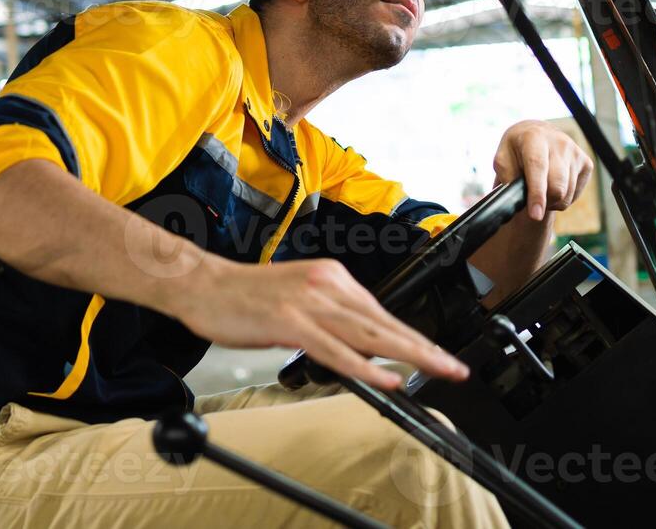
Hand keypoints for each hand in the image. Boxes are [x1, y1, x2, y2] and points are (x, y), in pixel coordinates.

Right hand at [165, 257, 469, 390]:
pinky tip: (386, 378)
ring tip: (436, 370)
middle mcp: (325, 284)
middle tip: (454, 366)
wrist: (201, 284)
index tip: (436, 353)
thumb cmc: (242, 296)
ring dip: (408, 355)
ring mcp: (309, 303)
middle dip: (423, 347)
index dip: (411, 336)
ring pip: (369, 334)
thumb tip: (356, 346)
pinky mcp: (290, 322)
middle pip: (384, 322)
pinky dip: (365, 367)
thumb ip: (327, 318)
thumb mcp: (296, 299)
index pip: (380, 311)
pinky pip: (335, 350)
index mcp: (330, 277)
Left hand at [492, 120, 593, 221]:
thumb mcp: (502, 158)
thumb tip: (518, 197)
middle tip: (532, 199)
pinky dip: (562, 197)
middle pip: (557, 186)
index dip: (537, 193)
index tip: (535, 215)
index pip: (538, 167)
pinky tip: (553, 184)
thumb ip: (507, 176)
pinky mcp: (586, 163)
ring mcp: (575, 153)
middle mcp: (559, 142)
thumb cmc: (517, 149)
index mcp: (534, 137)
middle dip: (544, 202)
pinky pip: (575, 194)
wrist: (536, 133)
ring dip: (552, 200)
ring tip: (541, 188)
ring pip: (566, 194)